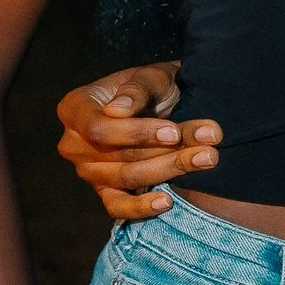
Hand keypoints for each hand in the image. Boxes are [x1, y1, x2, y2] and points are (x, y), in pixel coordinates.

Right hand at [54, 63, 220, 220]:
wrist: (164, 99)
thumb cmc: (153, 85)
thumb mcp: (149, 77)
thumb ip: (135, 91)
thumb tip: (116, 111)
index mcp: (75, 109)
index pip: (99, 129)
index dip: (137, 133)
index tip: (173, 133)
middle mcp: (74, 143)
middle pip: (120, 155)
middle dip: (169, 151)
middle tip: (210, 143)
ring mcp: (88, 169)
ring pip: (128, 177)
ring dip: (171, 169)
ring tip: (208, 158)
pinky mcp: (105, 190)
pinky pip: (118, 206)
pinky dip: (141, 207)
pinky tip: (167, 201)